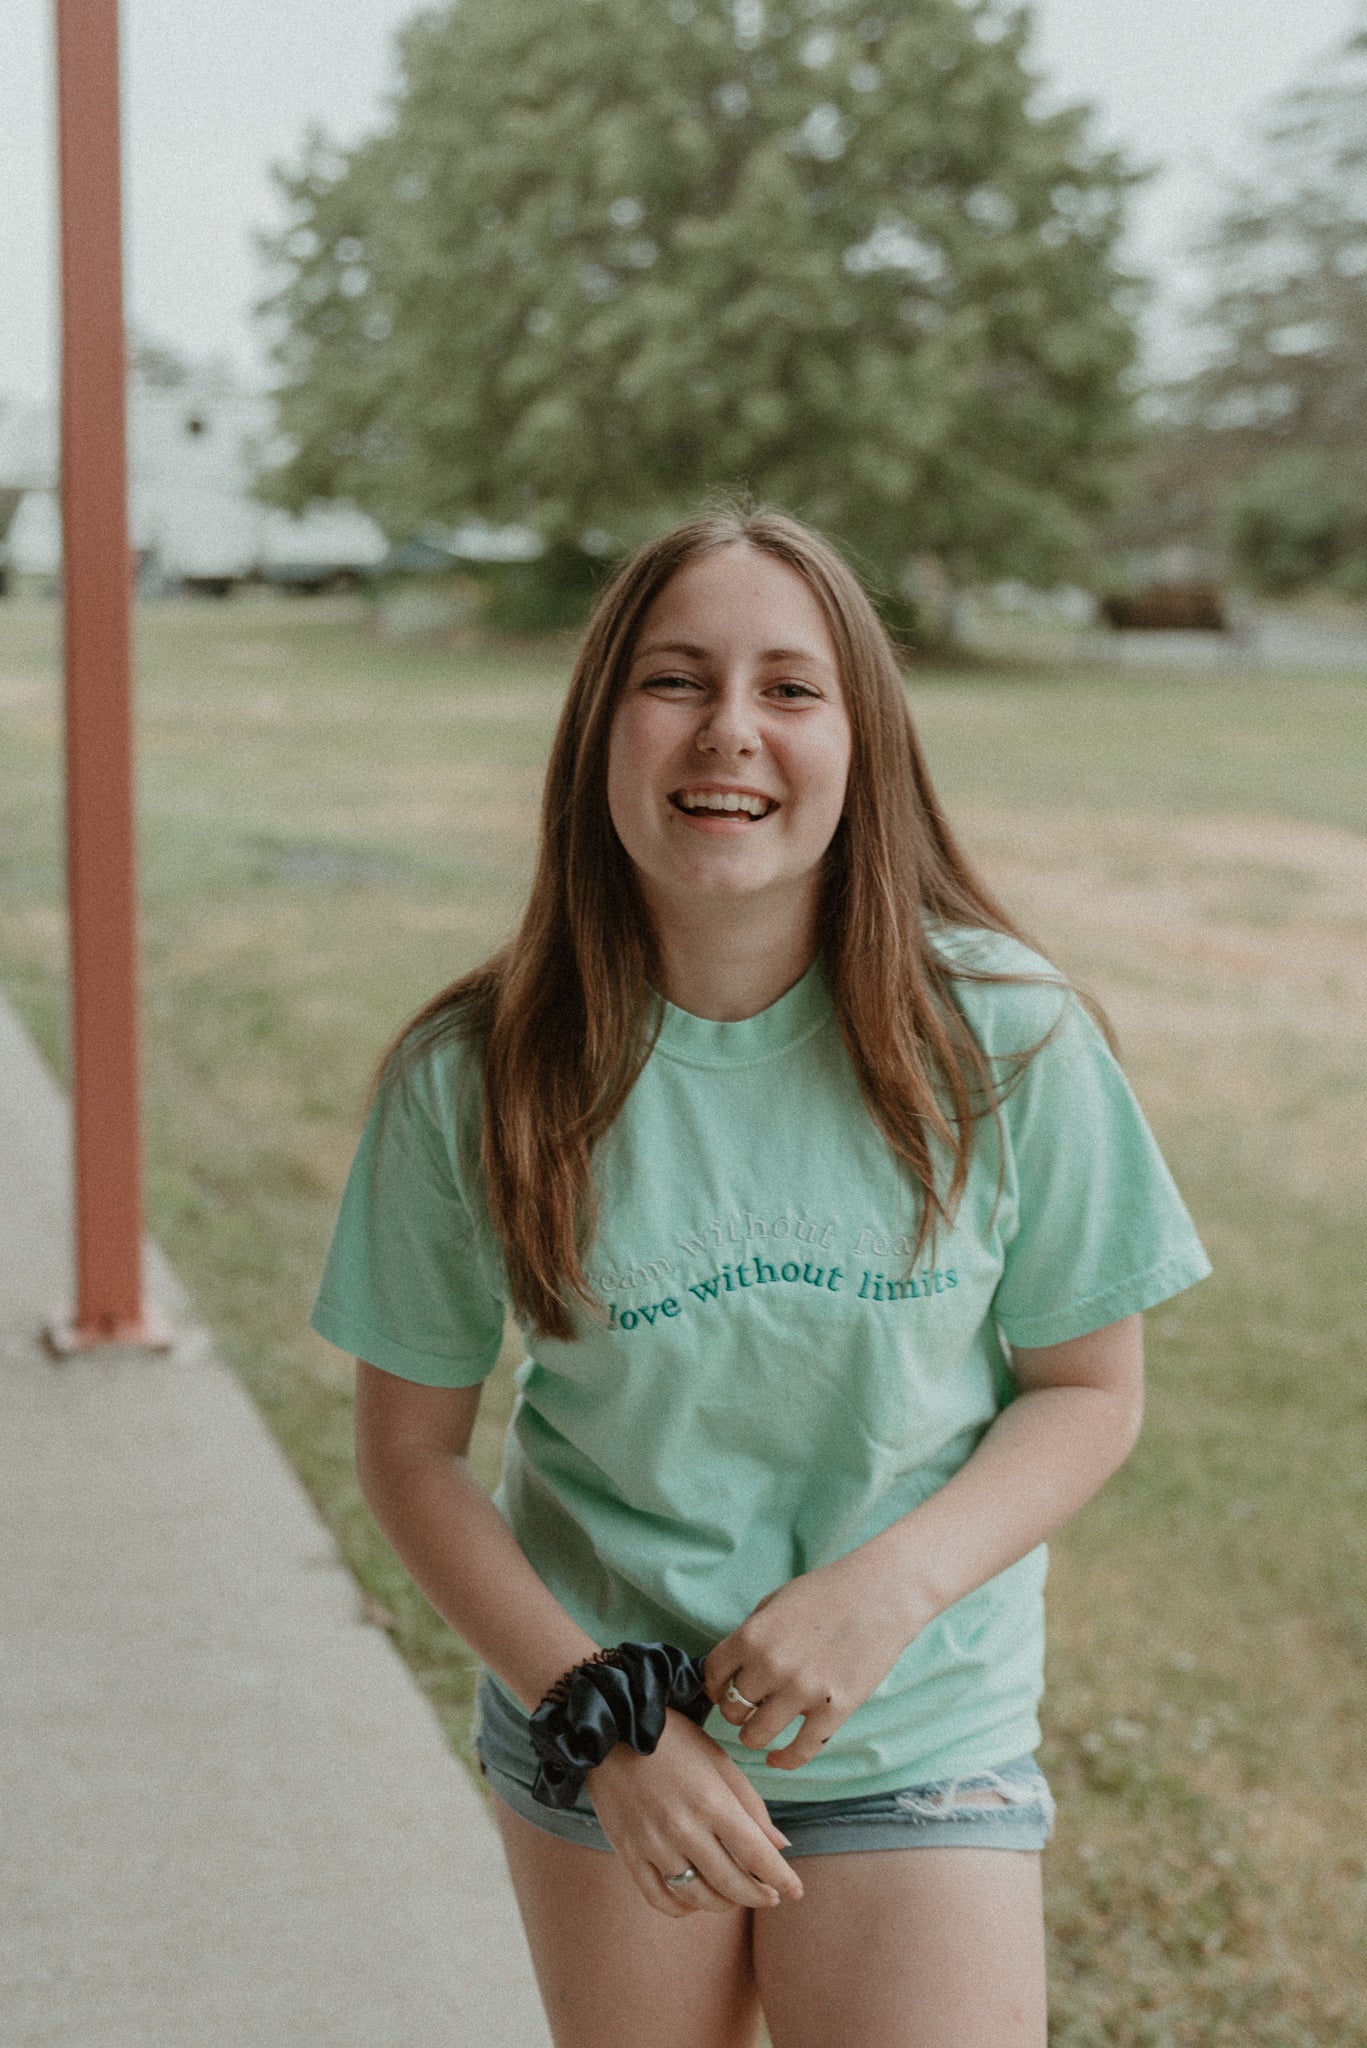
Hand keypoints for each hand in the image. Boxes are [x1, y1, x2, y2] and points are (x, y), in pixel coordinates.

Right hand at [584, 1709, 803, 1917]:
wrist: (611, 1728)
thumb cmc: (672, 1739)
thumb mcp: (718, 1760)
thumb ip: (751, 1805)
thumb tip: (781, 1845)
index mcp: (712, 1802)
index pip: (757, 1855)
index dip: (781, 1879)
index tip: (796, 1891)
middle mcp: (684, 1829)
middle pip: (731, 1884)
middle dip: (758, 1896)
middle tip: (770, 1895)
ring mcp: (653, 1845)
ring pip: (697, 1898)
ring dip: (724, 1904)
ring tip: (735, 1895)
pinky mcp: (628, 1853)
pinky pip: (659, 1899)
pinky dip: (682, 1908)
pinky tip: (694, 1899)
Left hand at [705, 1553, 929, 1770]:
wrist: (881, 1594)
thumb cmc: (827, 1592)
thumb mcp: (776, 1602)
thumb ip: (751, 1636)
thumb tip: (732, 1669)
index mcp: (752, 1636)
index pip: (713, 1675)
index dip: (715, 1686)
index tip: (723, 1691)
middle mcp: (771, 1666)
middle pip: (731, 1710)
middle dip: (735, 1712)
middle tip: (746, 1709)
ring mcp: (803, 1691)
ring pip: (757, 1736)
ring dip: (754, 1736)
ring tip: (760, 1731)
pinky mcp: (833, 1711)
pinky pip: (799, 1751)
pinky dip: (784, 1760)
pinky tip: (778, 1758)